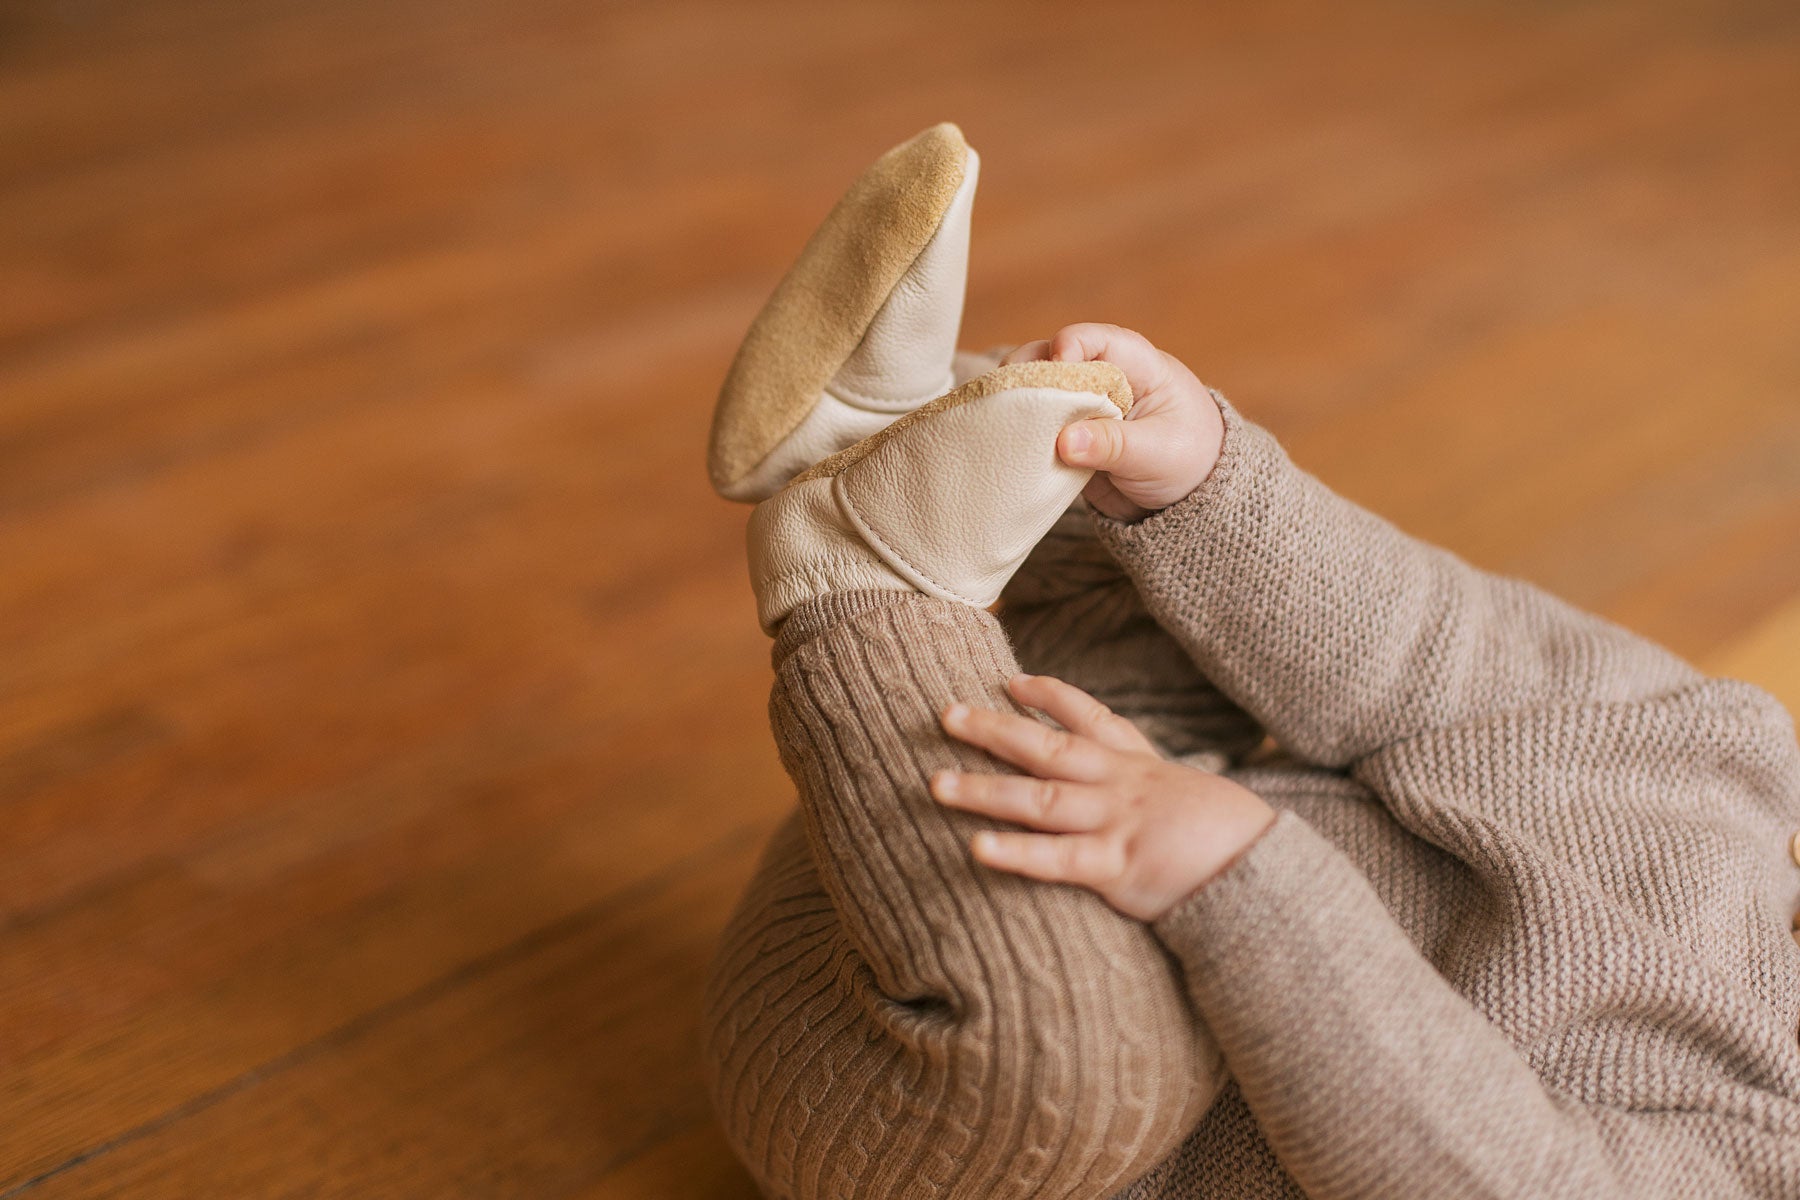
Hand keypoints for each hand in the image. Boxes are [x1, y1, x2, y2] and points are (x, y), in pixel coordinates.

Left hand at [932, 673, 1276, 920]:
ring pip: (1038, 800)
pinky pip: (1058, 859)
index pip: (1091, 720)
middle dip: (993, 730)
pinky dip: (1016, 853)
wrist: (1272, 870)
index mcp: (1142, 768)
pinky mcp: (1118, 867)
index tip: (1012, 681)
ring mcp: (1117, 824)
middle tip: (944, 713)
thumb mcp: (1197, 803)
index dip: (1049, 698)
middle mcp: (1122, 787)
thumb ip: (1161, 799)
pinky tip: (977, 848)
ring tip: (936, 783)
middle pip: (1047, 749)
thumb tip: (1144, 805)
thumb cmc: (1237, 843)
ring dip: (983, 790)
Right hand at [1003, 324, 1223, 520]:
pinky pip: (1035, 427)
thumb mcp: (1158, 453)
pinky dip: (1019, 433)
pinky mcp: (1065, 436)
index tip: (1055, 370)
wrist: (1187, 500)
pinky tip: (1005, 444)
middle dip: (1027, 374)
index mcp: (1136, 365)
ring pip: (1036, 391)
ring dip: (1017, 405)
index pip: (1096, 340)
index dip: (1069, 347)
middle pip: (1051, 357)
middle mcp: (1102, 377)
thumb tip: (1065, 443)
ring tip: (1002, 423)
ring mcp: (1080, 406)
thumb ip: (1113, 445)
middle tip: (1008, 399)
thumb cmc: (1188, 459)